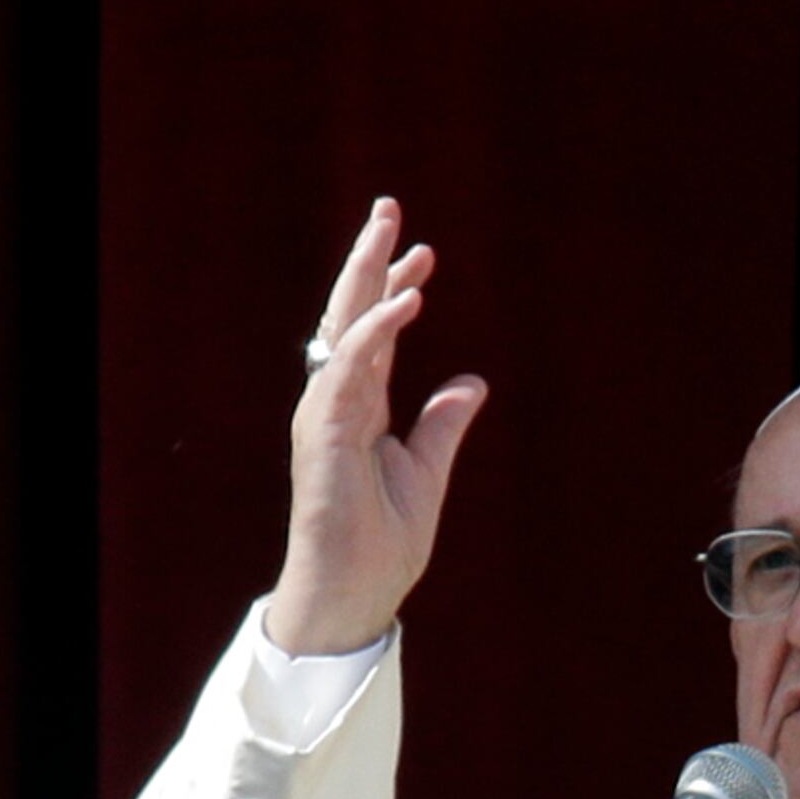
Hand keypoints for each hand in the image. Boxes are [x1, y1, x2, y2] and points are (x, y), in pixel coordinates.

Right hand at [268, 197, 490, 655]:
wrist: (355, 592)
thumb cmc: (382, 542)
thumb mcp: (428, 471)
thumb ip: (444, 424)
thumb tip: (472, 382)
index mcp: (361, 406)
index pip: (376, 333)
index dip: (395, 289)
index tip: (423, 255)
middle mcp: (339, 399)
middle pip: (351, 313)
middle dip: (369, 258)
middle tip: (388, 206)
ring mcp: (328, 411)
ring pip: (343, 326)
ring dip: (367, 274)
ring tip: (388, 228)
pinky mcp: (327, 430)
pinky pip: (351, 368)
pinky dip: (376, 331)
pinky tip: (405, 299)